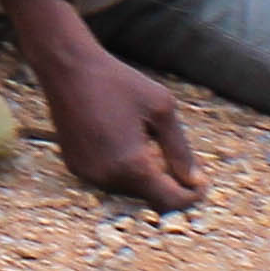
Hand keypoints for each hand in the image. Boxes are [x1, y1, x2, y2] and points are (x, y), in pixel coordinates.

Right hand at [40, 37, 198, 209]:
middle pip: (150, 197)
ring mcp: (88, 175)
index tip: (202, 182)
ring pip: (129, 189)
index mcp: (132, 166)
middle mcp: (107, 178)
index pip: (170, 202)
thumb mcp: (161, 109)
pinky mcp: (75, 166)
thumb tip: (195, 180)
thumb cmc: (118, 82)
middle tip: (176, 153)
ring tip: (145, 138)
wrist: (68, 69)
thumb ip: (180, 149)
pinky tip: (122, 137)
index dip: (191, 196)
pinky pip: (109, 178)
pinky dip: (123, 168)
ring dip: (145, 174)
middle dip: (169, 182)